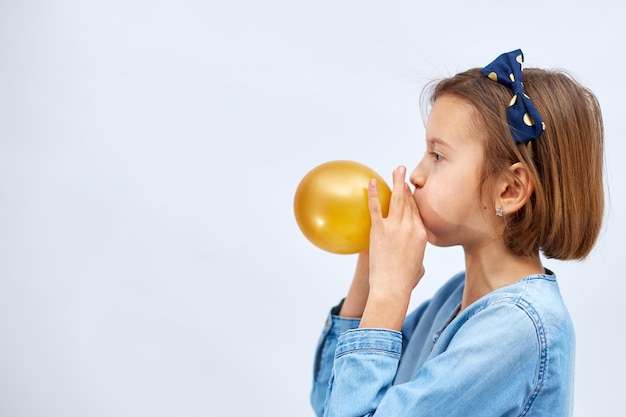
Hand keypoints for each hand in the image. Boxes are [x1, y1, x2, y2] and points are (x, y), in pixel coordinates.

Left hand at [360, 166, 426, 329]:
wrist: (392, 287)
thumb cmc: (405, 282)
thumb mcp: (418, 267)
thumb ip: (418, 258)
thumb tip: (416, 260)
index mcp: (422, 234)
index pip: (417, 211)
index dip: (413, 198)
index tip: (409, 189)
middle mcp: (411, 227)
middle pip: (408, 202)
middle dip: (406, 185)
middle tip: (402, 171)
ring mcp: (395, 227)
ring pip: (397, 200)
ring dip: (396, 182)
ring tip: (395, 170)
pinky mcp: (379, 230)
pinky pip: (376, 207)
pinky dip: (375, 193)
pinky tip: (372, 182)